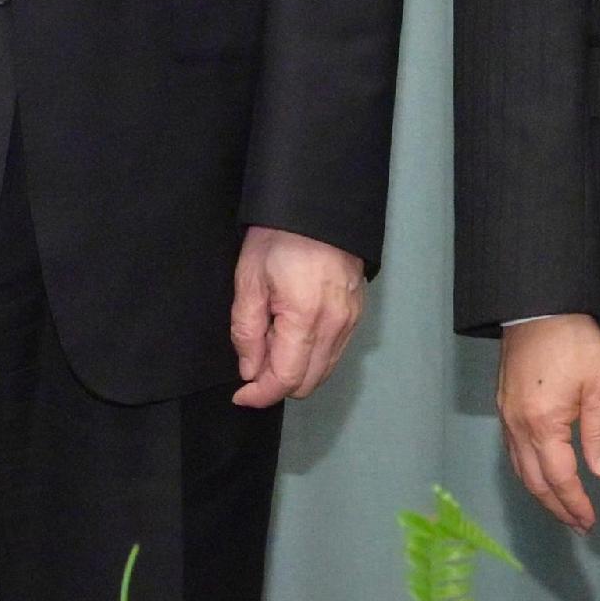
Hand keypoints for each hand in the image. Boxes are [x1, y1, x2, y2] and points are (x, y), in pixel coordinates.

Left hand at [229, 228, 366, 406]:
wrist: (318, 206)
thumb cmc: (278, 237)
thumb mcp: (249, 280)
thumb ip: (247, 331)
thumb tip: (250, 370)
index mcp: (306, 318)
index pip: (286, 379)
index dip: (260, 395)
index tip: (241, 394)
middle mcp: (336, 325)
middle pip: (308, 382)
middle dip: (277, 383)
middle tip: (254, 359)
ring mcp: (351, 320)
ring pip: (324, 371)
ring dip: (296, 370)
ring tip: (272, 340)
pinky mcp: (358, 313)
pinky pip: (335, 352)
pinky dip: (313, 356)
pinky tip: (294, 334)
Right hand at [496, 313, 599, 533]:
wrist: (538, 306)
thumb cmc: (574, 341)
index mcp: (543, 424)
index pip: (559, 478)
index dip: (574, 504)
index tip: (587, 522)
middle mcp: (518, 426)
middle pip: (533, 481)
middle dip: (556, 507)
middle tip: (577, 524)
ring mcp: (506, 416)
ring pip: (519, 468)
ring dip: (540, 493)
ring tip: (561, 506)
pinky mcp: (503, 404)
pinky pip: (512, 450)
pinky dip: (527, 471)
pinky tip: (540, 473)